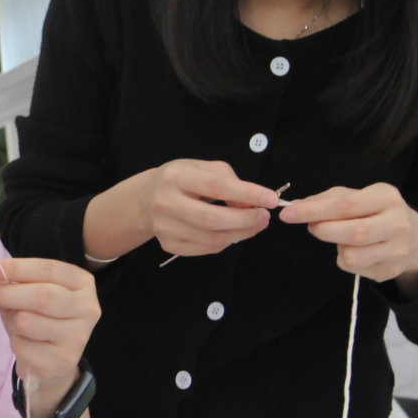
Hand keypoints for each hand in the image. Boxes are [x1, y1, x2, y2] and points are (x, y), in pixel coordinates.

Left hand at [0, 256, 98, 413]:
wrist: (53, 362)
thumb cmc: (39, 320)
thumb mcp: (24, 296)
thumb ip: (3, 284)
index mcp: (82, 284)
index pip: (47, 269)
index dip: (15, 267)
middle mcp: (87, 308)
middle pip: (39, 295)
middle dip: (2, 293)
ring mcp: (78, 336)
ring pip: (27, 321)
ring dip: (10, 322)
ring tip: (14, 324)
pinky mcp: (64, 361)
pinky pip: (23, 346)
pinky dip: (15, 343)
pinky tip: (24, 344)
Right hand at [143, 161, 284, 257]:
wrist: (146, 199)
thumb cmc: (182, 180)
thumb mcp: (203, 168)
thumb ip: (229, 181)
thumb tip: (249, 206)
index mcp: (176, 177)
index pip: (216, 187)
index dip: (247, 194)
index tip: (271, 199)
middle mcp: (166, 203)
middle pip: (212, 219)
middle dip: (245, 220)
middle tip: (265, 217)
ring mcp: (164, 227)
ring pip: (212, 238)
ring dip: (240, 234)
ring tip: (254, 225)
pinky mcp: (168, 244)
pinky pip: (206, 248)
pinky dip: (226, 242)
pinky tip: (233, 232)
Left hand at [279, 184, 417, 288]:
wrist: (410, 235)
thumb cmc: (373, 211)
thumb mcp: (354, 196)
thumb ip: (326, 200)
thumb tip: (296, 206)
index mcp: (386, 197)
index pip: (345, 205)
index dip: (313, 211)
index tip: (288, 213)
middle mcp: (397, 223)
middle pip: (352, 232)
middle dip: (323, 230)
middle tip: (312, 227)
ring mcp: (398, 249)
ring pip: (352, 255)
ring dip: (337, 247)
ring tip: (341, 238)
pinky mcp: (391, 269)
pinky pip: (355, 268)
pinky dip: (345, 259)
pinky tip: (354, 250)